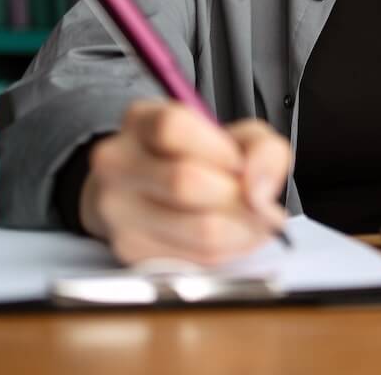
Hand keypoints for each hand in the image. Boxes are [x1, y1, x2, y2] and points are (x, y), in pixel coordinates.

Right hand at [79, 99, 292, 265]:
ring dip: (242, 229)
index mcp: (141, 122)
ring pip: (197, 229)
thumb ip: (263, 149)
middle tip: (256, 200)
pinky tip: (230, 236)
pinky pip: (195, 259)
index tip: (239, 162)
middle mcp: (118, 162)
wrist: (157, 192)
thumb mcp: (238, 136)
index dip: (218, 149)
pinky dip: (228, 250)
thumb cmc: (200, 159)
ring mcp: (118, 209)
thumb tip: (257, 191)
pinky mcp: (130, 249)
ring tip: (252, 220)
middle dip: (237, 195)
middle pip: (185, 182)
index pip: (173, 128)